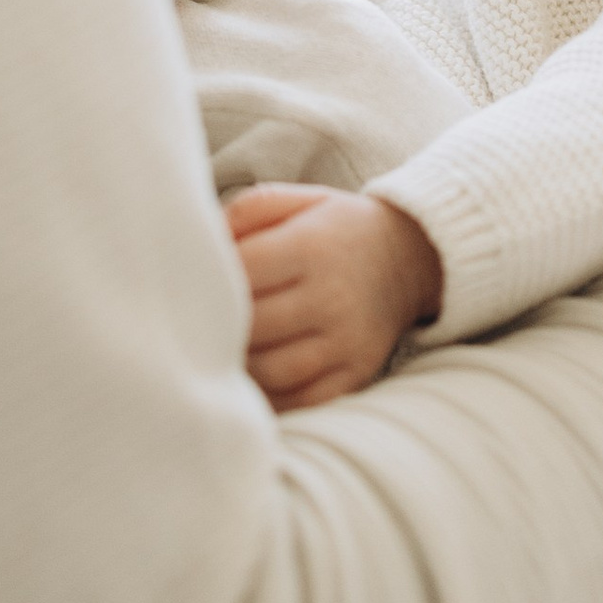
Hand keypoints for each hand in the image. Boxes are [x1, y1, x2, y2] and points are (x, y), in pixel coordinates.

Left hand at [223, 182, 442, 411]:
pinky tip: (255, 379)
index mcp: (314, 245)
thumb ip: (248, 210)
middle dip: (219, 325)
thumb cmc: (337, 229)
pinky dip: (268, 397)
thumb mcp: (300, 200)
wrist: (408, 258)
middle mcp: (333, 295)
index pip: (244, 270)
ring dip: (240, 364)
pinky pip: (299, 402)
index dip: (209, 277)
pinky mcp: (355, 374)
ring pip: (270, 370)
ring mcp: (346, 340)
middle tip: (201, 322)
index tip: (194, 281)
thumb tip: (203, 241)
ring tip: (226, 349)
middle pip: (252, 324)